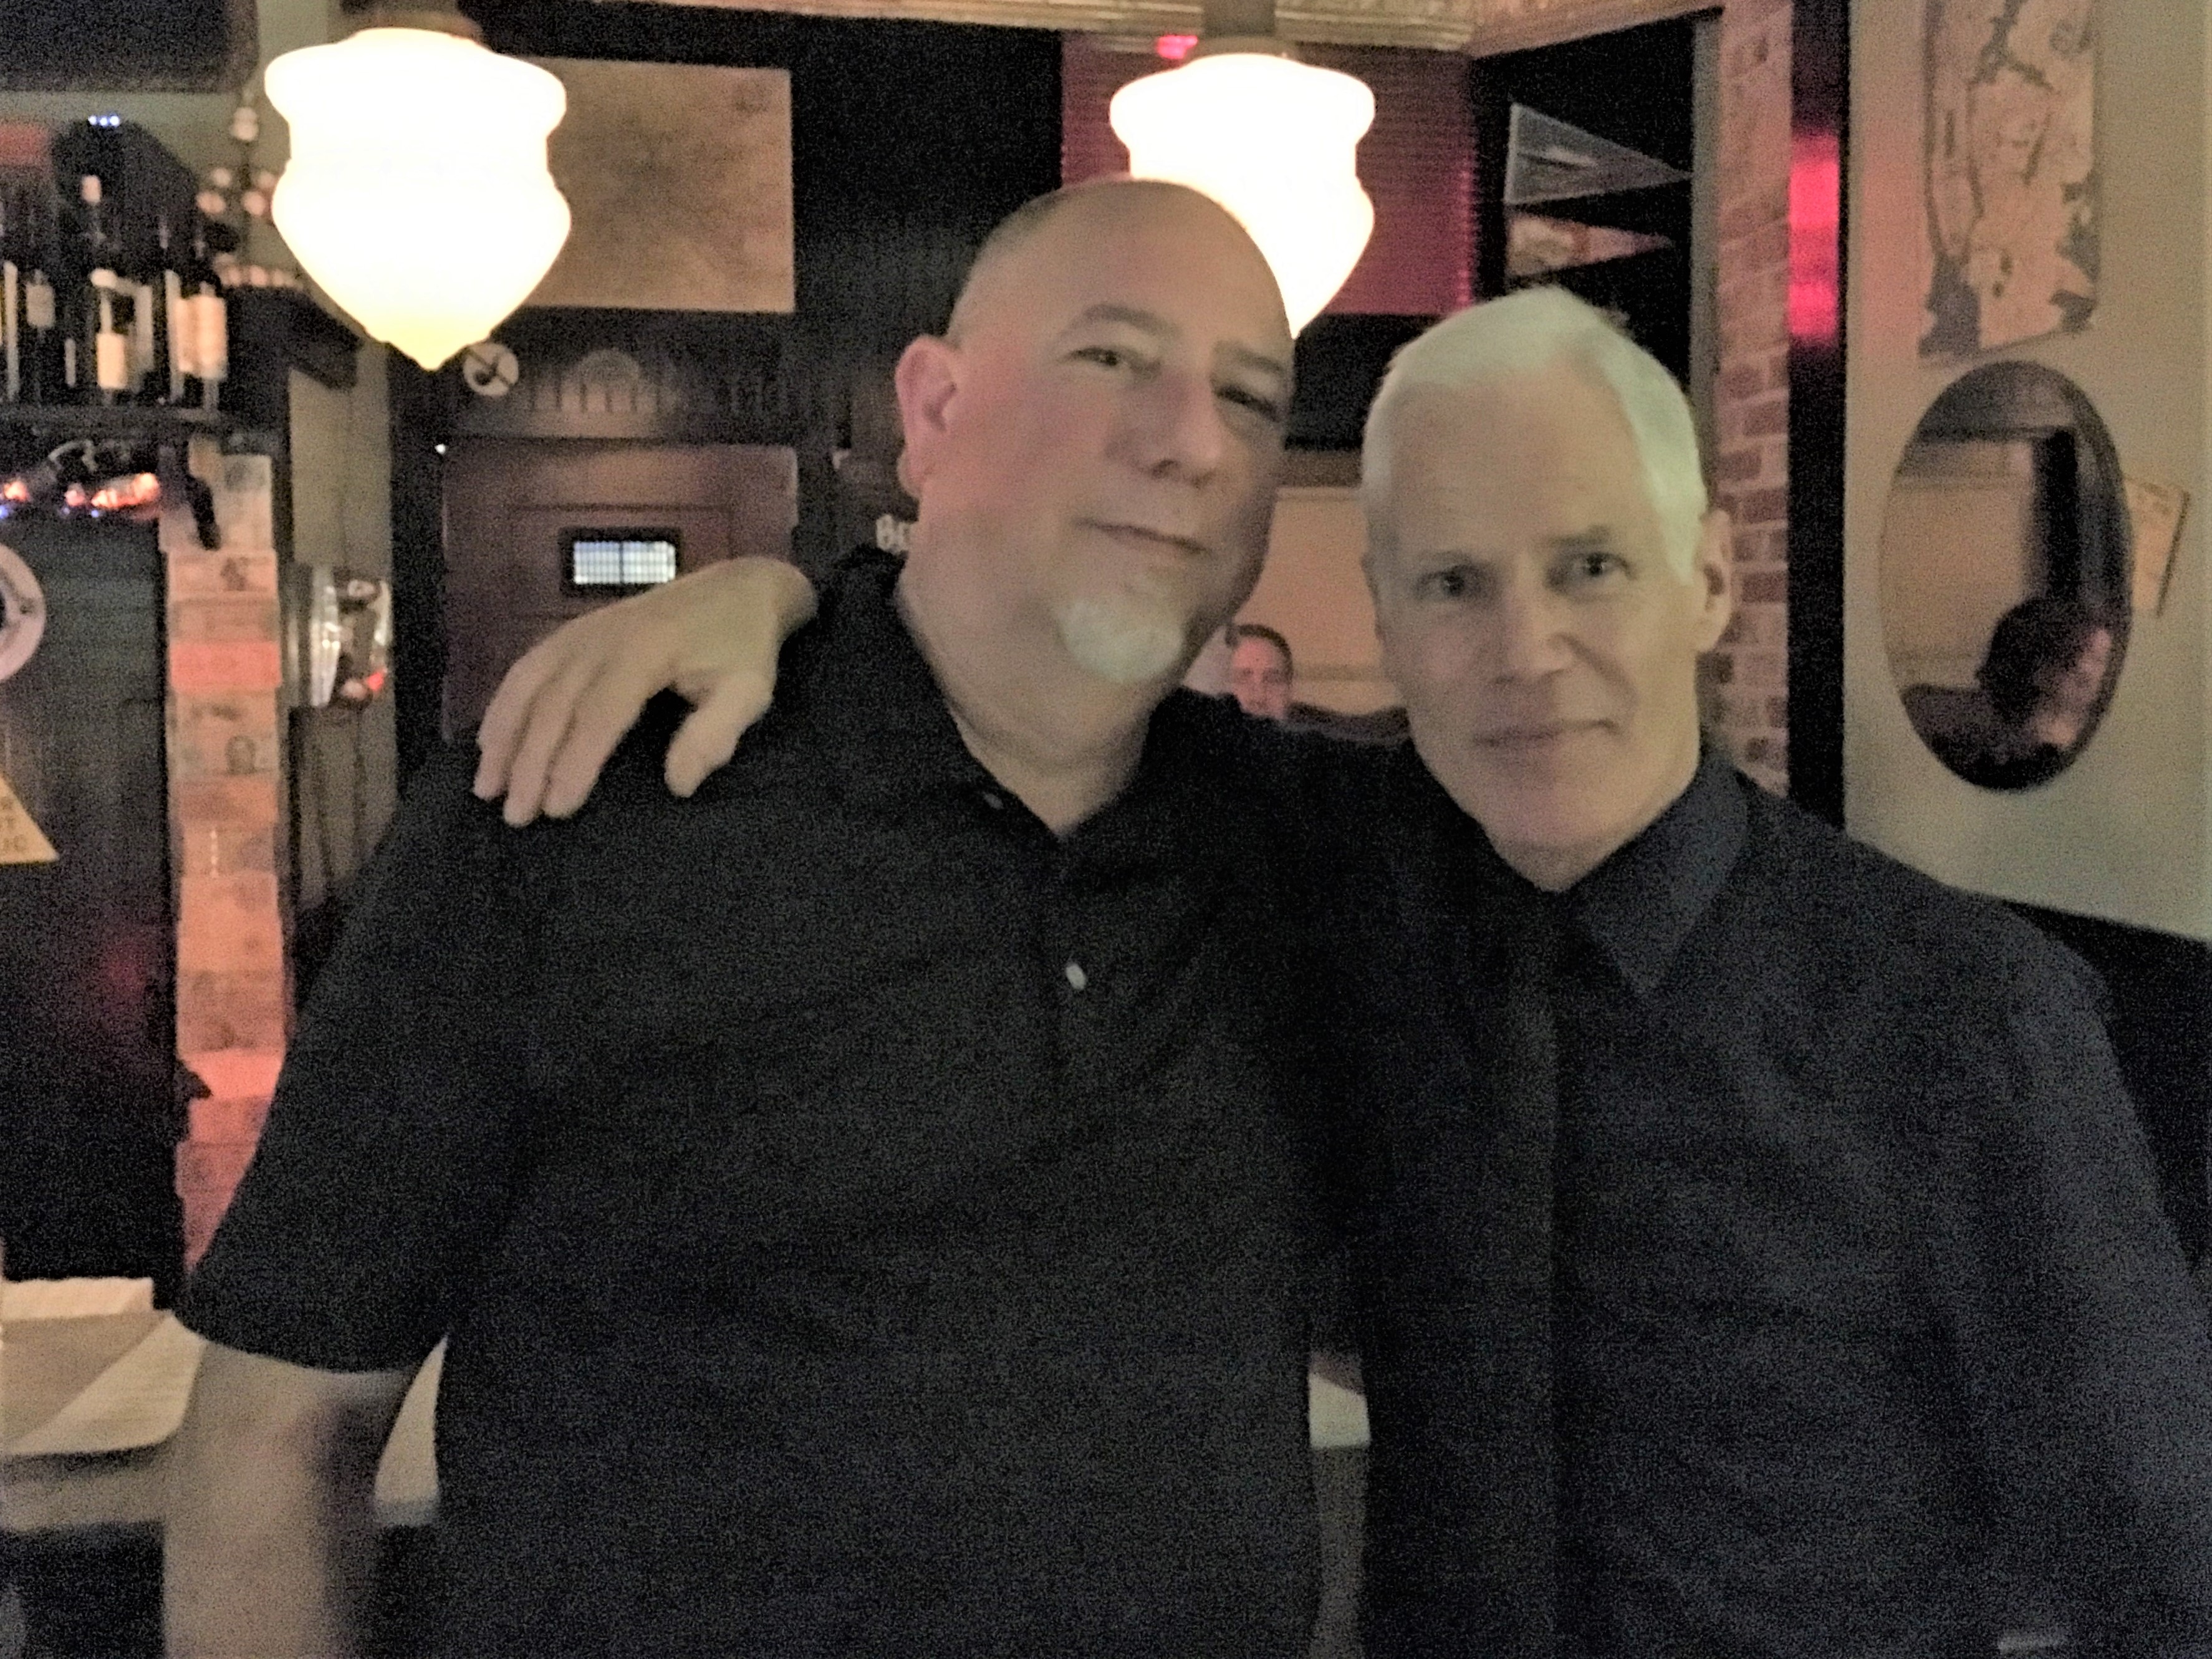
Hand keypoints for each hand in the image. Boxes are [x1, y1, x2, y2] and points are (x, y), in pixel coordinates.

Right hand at [472, 557, 817, 825]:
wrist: (739, 588)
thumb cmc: (743, 647)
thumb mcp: (748, 692)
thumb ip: (715, 736)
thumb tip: (677, 785)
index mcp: (644, 652)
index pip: (599, 715)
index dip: (574, 763)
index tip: (557, 808)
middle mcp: (601, 639)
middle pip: (554, 705)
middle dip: (530, 763)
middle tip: (515, 815)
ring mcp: (582, 631)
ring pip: (529, 685)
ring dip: (503, 737)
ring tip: (486, 786)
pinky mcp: (575, 631)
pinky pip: (527, 667)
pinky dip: (503, 705)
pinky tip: (489, 740)